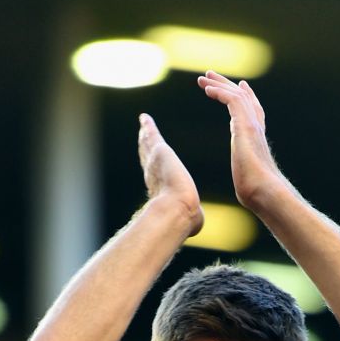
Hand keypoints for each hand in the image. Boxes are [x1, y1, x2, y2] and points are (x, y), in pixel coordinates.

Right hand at [137, 114, 202, 233]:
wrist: (177, 209)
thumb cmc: (185, 217)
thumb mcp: (190, 217)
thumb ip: (193, 217)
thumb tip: (196, 223)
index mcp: (161, 190)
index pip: (155, 176)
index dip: (153, 169)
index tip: (152, 163)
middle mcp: (153, 176)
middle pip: (147, 158)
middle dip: (144, 148)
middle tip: (142, 137)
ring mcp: (153, 163)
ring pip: (147, 145)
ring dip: (145, 135)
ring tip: (143, 124)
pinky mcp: (158, 151)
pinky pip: (151, 135)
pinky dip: (147, 126)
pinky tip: (144, 118)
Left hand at [197, 71, 287, 211]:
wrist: (264, 190)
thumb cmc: (256, 191)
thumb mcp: (249, 179)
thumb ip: (247, 175)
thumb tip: (248, 186)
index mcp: (257, 139)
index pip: (253, 112)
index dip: (246, 98)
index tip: (239, 87)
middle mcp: (257, 128)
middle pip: (244, 99)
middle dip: (228, 86)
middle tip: (212, 76)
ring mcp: (252, 125)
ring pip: (237, 95)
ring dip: (219, 84)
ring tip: (203, 78)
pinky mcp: (245, 125)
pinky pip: (232, 100)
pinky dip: (220, 92)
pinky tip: (207, 89)